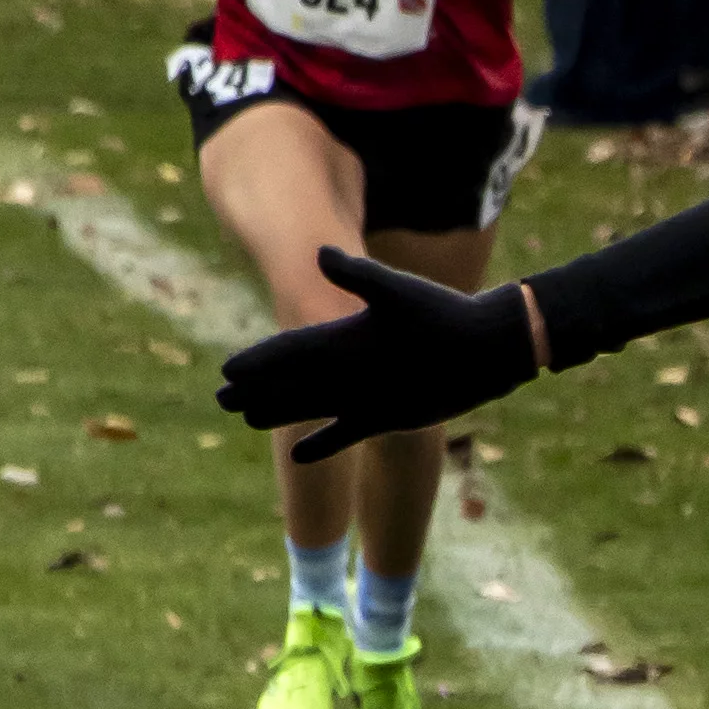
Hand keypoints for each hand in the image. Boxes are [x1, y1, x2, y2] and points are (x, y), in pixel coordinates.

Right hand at [217, 246, 544, 462]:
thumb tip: (319, 252)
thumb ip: (358, 276)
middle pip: (292, 380)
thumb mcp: (399, 293)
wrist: (487, 349)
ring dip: (280, 412)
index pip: (292, 349)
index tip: (228, 368)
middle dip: (258, 388)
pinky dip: (324, 443)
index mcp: (346, 335)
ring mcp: (366, 393)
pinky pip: (346, 433)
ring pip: (311, 405)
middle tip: (222, 398)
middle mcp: (350, 365)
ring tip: (247, 417)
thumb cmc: (445, 316)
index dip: (261, 359)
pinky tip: (300, 455)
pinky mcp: (386, 417)